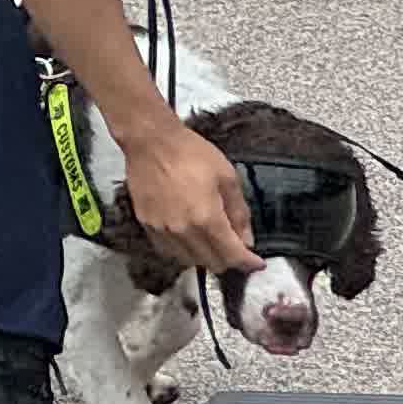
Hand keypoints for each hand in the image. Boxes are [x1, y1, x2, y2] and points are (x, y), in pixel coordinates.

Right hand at [117, 115, 262, 277]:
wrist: (150, 140)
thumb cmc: (191, 153)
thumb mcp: (227, 177)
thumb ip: (239, 212)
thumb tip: (247, 240)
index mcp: (207, 218)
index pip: (232, 255)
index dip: (249, 263)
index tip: (257, 263)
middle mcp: (183, 230)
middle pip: (212, 262)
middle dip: (229, 259)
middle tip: (236, 247)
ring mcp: (162, 229)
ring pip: (189, 261)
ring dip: (205, 256)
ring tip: (212, 242)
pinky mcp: (146, 224)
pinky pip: (168, 251)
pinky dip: (183, 251)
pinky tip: (189, 238)